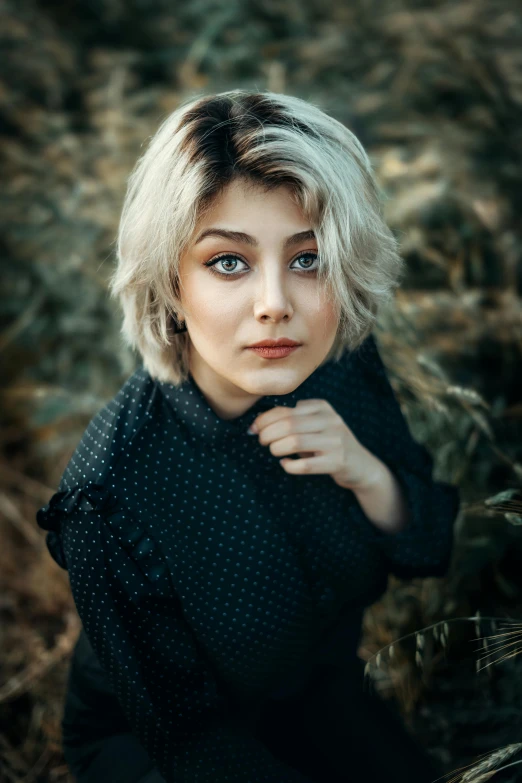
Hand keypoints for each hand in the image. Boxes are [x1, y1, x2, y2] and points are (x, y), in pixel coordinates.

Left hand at [248, 399, 382, 490]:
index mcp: (322, 407)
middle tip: (262, 442)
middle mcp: (331, 420)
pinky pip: (305, 464)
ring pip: (294, 442)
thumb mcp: (314, 426)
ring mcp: (336, 441)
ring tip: (274, 452)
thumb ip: (291, 420)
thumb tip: (256, 424)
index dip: (264, 419)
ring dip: (276, 448)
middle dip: (267, 434)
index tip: (253, 429)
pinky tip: (286, 464)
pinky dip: (290, 466)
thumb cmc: (328, 444)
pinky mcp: (338, 461)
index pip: (285, 409)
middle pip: (288, 424)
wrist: (361, 465)